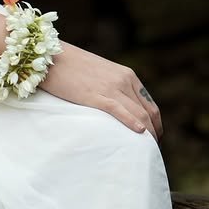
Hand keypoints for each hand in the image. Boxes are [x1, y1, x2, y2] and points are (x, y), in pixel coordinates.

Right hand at [38, 39, 163, 139]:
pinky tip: (139, 133)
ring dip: (147, 134)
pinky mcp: (95, 95)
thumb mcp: (102, 73)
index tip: (153, 138)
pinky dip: (132, 123)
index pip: (150, 105)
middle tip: (152, 150)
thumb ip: (114, 87)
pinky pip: (120, 111)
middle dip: (154, 133)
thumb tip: (121, 107)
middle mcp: (123, 80)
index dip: (155, 125)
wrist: (53, 56)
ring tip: (147, 152)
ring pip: (139, 114)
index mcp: (127, 75)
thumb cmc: (74, 65)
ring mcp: (110, 87)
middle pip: (148, 113)